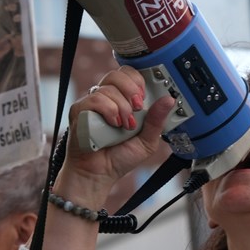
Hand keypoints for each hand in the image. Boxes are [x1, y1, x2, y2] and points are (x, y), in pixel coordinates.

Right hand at [57, 66, 174, 205]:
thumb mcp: (147, 140)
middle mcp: (107, 99)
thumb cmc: (120, 157)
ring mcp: (92, 104)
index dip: (138, 81)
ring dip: (122, 107)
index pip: (129, 75)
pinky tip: (113, 124)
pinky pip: (94, 99)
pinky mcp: (79, 111)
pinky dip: (108, 110)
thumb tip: (169, 99)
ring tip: (125, 126)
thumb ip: (157, 120)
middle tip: (138, 108)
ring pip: (108, 88)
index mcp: (123, 101)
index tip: (145, 96)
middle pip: (117, 75)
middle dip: (132, 89)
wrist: (100, 174)